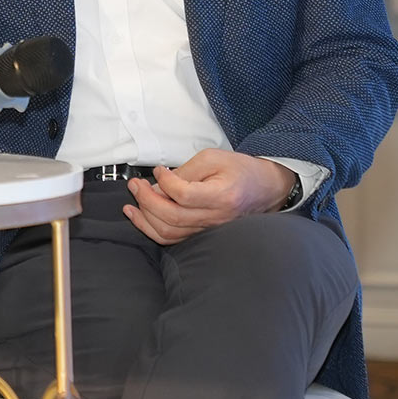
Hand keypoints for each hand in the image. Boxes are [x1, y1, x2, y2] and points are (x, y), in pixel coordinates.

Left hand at [122, 148, 296, 244]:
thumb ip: (184, 171)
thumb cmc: (241, 170)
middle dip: (146, 200)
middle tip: (135, 185)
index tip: (158, 171)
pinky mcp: (202, 234)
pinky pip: (172, 239)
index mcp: (222, 196)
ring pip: (168, 233)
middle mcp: (216, 218)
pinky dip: (151, 229)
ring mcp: (209, 229)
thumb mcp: (213, 158)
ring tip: (132, 201)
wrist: (265, 188)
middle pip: (172, 217)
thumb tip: (157, 184)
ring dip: (144, 218)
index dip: (165, 183)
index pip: (184, 195)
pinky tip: (139, 216)